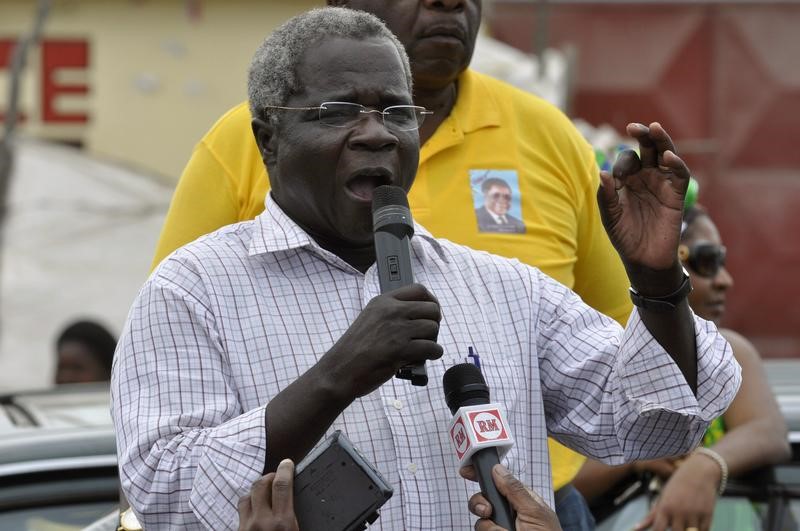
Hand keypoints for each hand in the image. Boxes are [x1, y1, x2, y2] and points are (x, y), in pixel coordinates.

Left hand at [238, 459, 298, 530]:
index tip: (287, 464)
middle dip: (269, 477)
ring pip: (246, 497)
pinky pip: (240, 512)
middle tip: (276, 478)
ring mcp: (246, 527)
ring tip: (263, 495)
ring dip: (255, 492)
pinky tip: (255, 511)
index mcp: (282, 523)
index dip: (285, 470)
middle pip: (260, 485)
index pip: (281, 486)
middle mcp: (262, 523)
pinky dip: (248, 506)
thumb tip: (296, 499)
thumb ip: (294, 517)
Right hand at [319, 283, 442, 398]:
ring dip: (431, 341)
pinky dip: (432, 355)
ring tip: (420, 349)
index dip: (430, 301)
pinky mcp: (401, 350)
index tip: (429, 313)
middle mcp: (391, 311)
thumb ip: (391, 314)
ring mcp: (397, 330)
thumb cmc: (354, 349)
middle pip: (432, 309)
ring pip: (433, 328)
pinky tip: (420, 359)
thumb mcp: (370, 319)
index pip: (419, 290)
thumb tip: (418, 316)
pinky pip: (433, 348)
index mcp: (383, 301)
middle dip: (433, 323)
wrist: (339, 371)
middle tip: (426, 336)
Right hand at [461, 463, 561, 530]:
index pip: (499, 481)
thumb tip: (497, 469)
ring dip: (489, 526)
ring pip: (481, 519)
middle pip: (484, 499)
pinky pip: (482, 530)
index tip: (467, 472)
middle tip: (487, 511)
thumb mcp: (534, 512)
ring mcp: (501, 526)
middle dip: (480, 503)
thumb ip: (515, 490)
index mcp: (522, 500)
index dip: (483, 474)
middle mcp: (509, 512)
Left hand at [597, 122, 690, 275]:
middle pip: (646, 149)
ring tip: (654, 128)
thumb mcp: (610, 216)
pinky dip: (675, 163)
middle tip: (634, 127)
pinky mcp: (676, 194)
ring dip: (661, 140)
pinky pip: (678, 174)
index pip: (626, 160)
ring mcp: (662, 183)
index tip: (617, 178)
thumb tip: (603, 173)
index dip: (621, 163)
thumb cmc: (624, 237)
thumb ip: (606, 196)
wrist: (643, 260)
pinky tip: (667, 156)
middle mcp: (645, 178)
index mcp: (626, 180)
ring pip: (664, 155)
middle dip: (642, 135)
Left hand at [634, 454, 720, 530]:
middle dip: (676, 530)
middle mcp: (678, 511)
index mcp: (664, 508)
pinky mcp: (708, 515)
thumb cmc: (676, 487)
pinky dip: (700, 530)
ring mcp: (694, 514)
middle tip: (675, 522)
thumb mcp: (662, 499)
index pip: (658, 530)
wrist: (699, 472)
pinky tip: (696, 524)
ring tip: (684, 523)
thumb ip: (650, 517)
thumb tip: (634, 529)